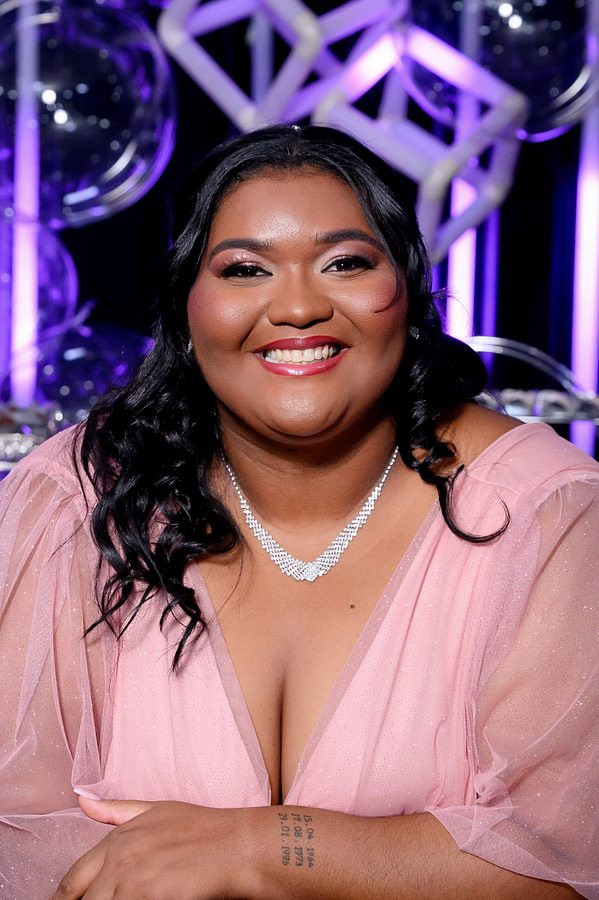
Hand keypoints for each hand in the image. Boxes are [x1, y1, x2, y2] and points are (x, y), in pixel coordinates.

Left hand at [53, 796, 251, 898]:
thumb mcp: (157, 810)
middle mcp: (119, 860)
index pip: (72, 880)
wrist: (237, 845)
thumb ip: (117, 810)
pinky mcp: (149, 899)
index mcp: (118, 839)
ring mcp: (133, 882)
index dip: (65, 899)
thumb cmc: (203, 829)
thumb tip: (83, 802)